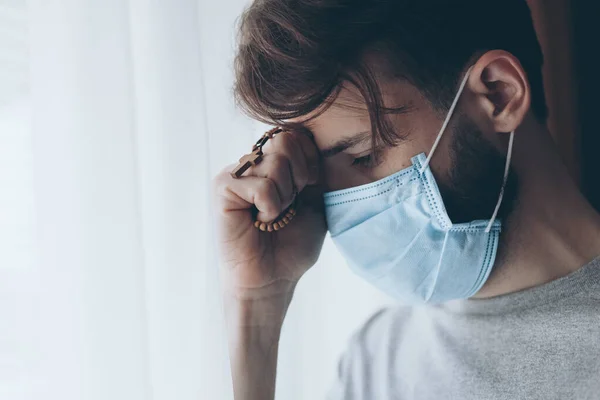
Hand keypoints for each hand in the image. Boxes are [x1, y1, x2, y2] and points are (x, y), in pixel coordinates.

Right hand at [213, 129, 326, 299]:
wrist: (272, 278)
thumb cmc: (293, 243)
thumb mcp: (315, 200)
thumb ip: (316, 167)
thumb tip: (319, 139)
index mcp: (274, 161)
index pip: (298, 135)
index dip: (311, 162)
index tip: (306, 190)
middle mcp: (253, 161)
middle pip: (287, 141)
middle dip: (299, 177)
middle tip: (288, 205)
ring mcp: (237, 172)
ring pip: (276, 163)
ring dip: (284, 198)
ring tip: (272, 216)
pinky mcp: (224, 186)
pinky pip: (262, 186)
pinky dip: (270, 208)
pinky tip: (259, 221)